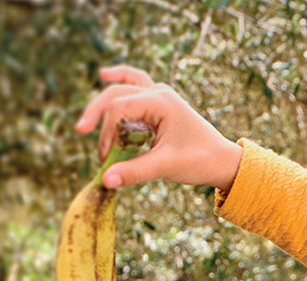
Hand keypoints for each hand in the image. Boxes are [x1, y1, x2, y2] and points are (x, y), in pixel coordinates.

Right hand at [75, 66, 243, 191]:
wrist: (224, 162)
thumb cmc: (200, 161)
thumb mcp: (165, 166)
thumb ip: (134, 171)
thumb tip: (105, 180)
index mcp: (161, 102)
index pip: (119, 108)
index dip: (107, 132)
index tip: (106, 158)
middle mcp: (159, 93)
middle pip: (116, 95)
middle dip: (98, 115)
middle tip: (82, 133)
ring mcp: (161, 95)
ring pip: (124, 88)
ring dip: (105, 103)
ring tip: (87, 121)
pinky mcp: (162, 104)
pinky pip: (136, 84)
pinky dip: (121, 79)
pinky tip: (104, 73)